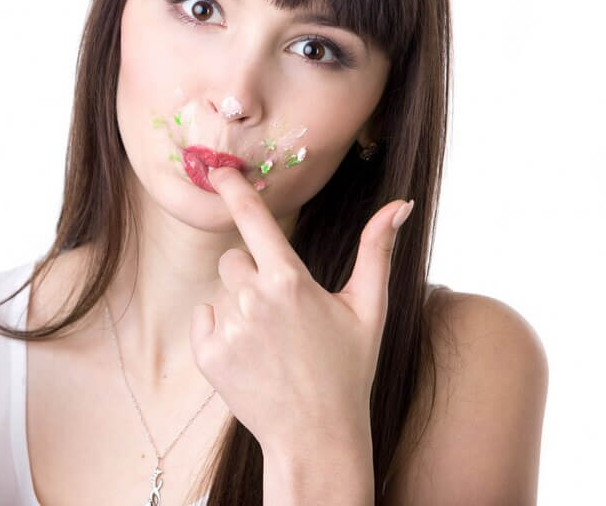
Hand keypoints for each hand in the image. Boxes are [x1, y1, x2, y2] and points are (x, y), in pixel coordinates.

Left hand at [188, 166, 413, 451]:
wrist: (316, 436)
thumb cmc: (348, 370)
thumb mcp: (370, 308)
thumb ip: (378, 249)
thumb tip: (401, 203)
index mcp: (291, 281)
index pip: (254, 219)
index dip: (234, 190)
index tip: (217, 171)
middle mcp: (253, 299)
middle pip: (235, 258)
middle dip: (252, 274)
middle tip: (282, 312)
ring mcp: (227, 328)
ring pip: (221, 290)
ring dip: (238, 304)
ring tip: (270, 340)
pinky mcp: (207, 354)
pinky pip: (204, 318)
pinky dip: (221, 331)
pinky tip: (250, 354)